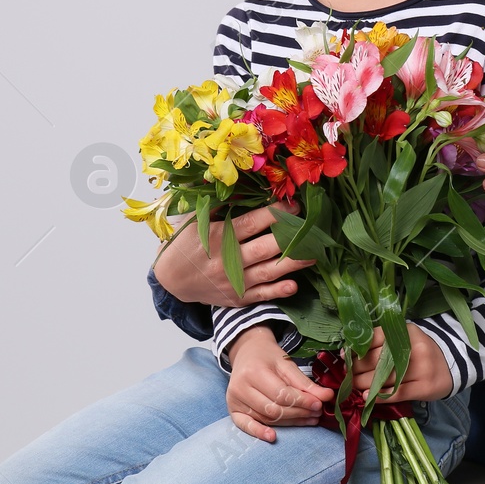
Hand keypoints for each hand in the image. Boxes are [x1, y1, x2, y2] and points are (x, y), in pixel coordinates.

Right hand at [152, 201, 316, 306]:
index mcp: (217, 237)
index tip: (294, 204)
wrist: (170, 279)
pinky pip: (261, 295)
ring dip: (293, 264)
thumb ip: (221, 203)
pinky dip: (278, 291)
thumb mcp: (196, 219)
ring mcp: (233, 282)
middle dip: (290, 236)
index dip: (275, 213)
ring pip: (268, 272)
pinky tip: (294, 284)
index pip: (252, 223)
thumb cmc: (185, 243)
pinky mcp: (236, 298)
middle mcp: (227, 260)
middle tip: (311, 227)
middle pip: (265, 248)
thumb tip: (245, 185)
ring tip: (314, 254)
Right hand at [227, 325, 333, 441]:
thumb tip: (326, 397)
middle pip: (274, 409)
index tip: (319, 404)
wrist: (246, 351)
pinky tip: (273, 437)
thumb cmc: (267, 357)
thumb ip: (304, 382)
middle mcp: (241, 387)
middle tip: (317, 413)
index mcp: (254, 371)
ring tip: (309, 419)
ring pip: (266, 418)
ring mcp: (234, 400)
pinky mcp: (233, 410)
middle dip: (299, 413)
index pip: (282, 394)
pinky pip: (246, 426)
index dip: (302, 401)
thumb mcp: (286, 363)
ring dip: (290, 422)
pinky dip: (259, 432)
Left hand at [350, 324, 452, 401]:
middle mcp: (414, 348)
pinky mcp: (424, 387)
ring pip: (384, 378)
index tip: (346, 357)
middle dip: (357, 369)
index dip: (357, 349)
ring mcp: (421, 368)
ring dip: (364, 384)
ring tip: (355, 386)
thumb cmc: (420, 352)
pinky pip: (396, 393)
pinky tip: (367, 397)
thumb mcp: (405, 339)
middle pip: (377, 360)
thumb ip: (382, 343)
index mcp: (406, 332)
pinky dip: (378, 396)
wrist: (451, 365)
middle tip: (348, 374)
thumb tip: (350, 353)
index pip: (375, 338)